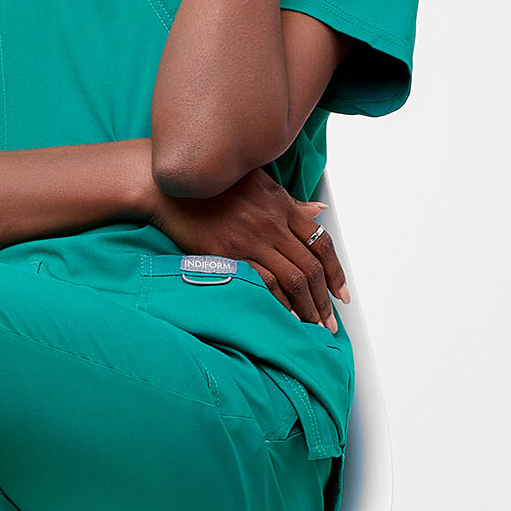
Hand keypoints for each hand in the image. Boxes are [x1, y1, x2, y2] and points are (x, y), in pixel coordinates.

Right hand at [147, 164, 347, 330]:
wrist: (169, 188)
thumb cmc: (213, 185)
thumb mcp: (259, 183)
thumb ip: (291, 202)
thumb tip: (319, 213)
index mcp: (282, 206)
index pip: (321, 243)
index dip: (336, 272)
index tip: (342, 294)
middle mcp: (271, 224)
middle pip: (310, 268)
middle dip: (325, 300)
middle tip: (331, 323)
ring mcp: (250, 241)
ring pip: (291, 280)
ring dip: (307, 308)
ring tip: (314, 327)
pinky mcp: (227, 256)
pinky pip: (263, 283)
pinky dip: (279, 303)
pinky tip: (287, 317)